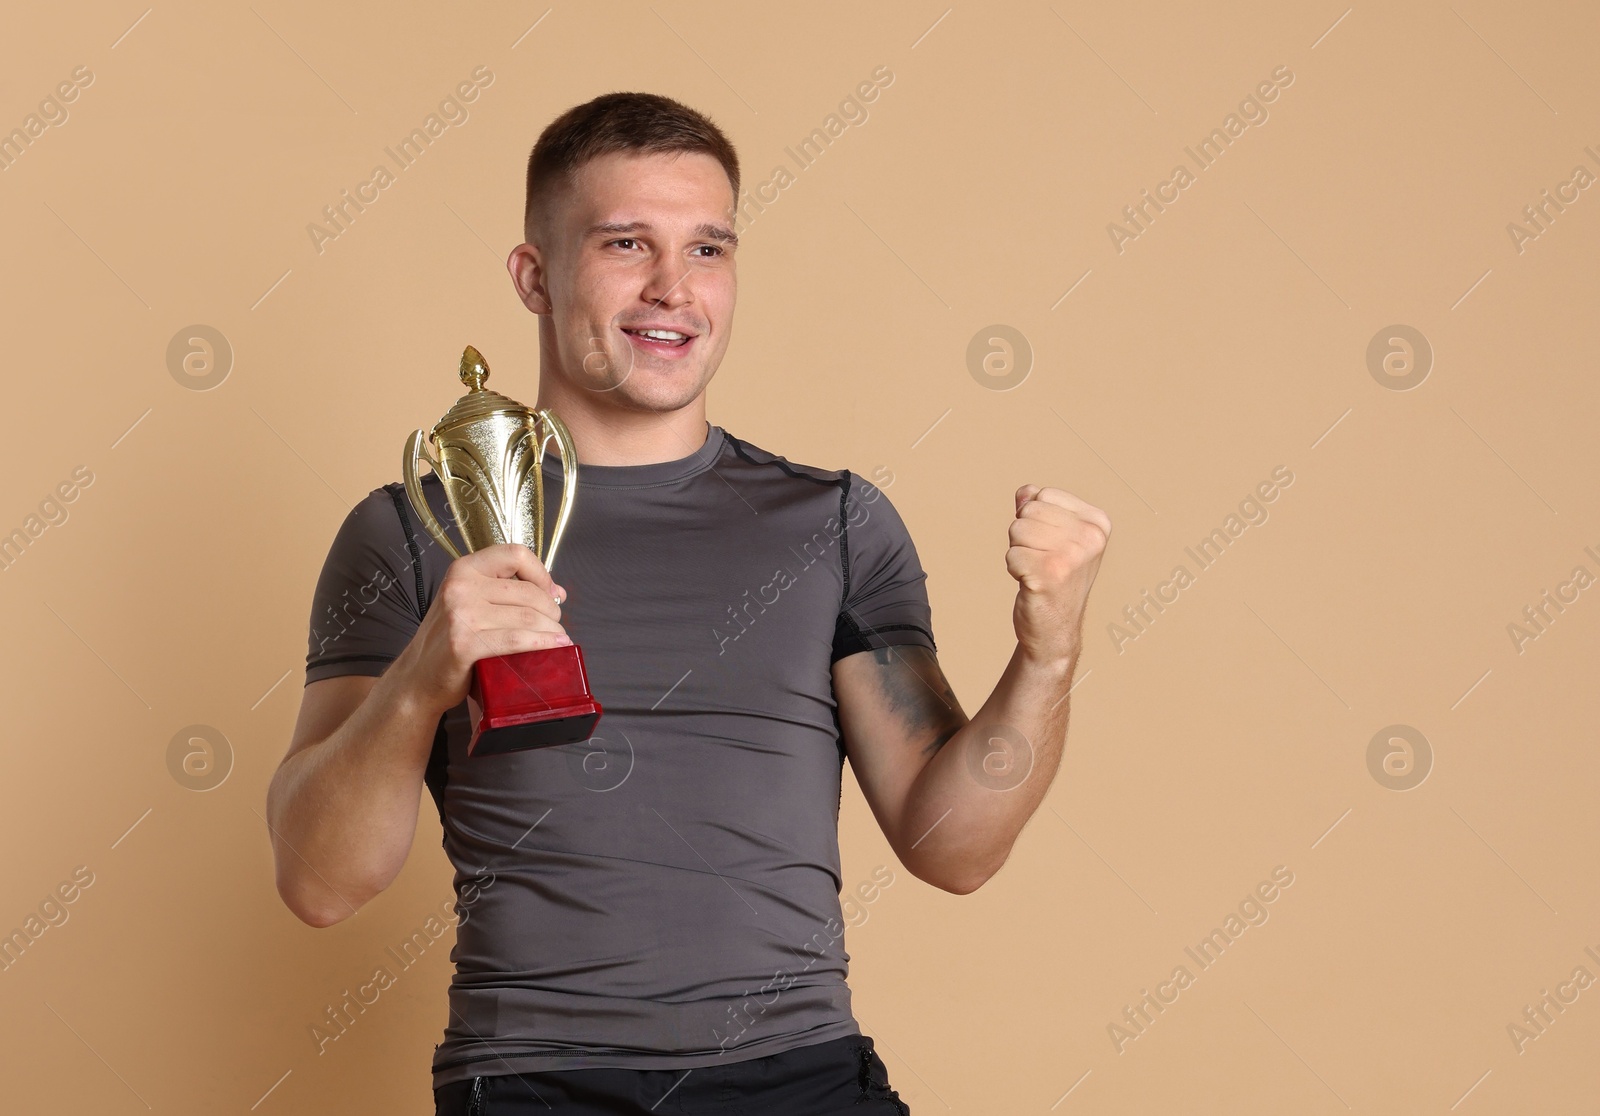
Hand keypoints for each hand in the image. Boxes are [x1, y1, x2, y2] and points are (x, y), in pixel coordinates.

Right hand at [392, 543, 570, 715]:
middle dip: (551, 611)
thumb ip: (506, 592)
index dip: (542, 573)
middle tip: (555, 626)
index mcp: (464, 569)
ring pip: (527, 617)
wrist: (418, 677)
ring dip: (552, 631)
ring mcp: (462, 614)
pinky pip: (517, 640)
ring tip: (559, 640)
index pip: (516, 554)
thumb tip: (556, 591)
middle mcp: (461, 586)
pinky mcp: (466, 643)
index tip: (552, 593)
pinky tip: (555, 649)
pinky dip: (543, 645)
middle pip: (528, 592)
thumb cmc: (450, 641)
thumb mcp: (472, 604)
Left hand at [1005, 486, 1109, 667]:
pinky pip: (1011, 555)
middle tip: (1042, 560)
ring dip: (1019, 552)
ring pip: (1017, 530)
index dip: (1035, 519)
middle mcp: (1090, 537)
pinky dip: (1014, 569)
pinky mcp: (1050, 574)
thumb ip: (1039, 507)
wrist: (1056, 628)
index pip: (1043, 494)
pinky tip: (1032, 584)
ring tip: (1038, 571)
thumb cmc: (1054, 578)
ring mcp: (1072, 556)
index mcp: (1097, 522)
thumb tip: (1025, 491)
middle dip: (1024, 535)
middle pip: (1028, 511)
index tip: (1052, 545)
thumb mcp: (1055, 536)